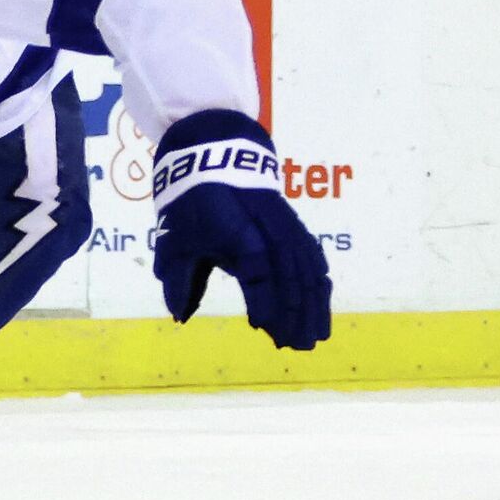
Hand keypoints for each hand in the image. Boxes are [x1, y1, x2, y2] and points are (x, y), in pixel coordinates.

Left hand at [149, 111, 331, 350]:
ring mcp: (286, 227)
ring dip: (314, 304)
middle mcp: (270, 233)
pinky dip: (319, 280)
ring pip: (308, 269)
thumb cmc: (190, 200)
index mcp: (241, 237)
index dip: (265, 304)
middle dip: (295, 315)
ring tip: (316, 335)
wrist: (214, 153)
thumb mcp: (176, 240)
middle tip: (295, 346)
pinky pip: (312, 255)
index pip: (260, 277)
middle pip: (292, 279)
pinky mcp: (292, 224)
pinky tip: (323, 300)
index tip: (264, 330)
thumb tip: (181, 316)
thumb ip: (180, 280)